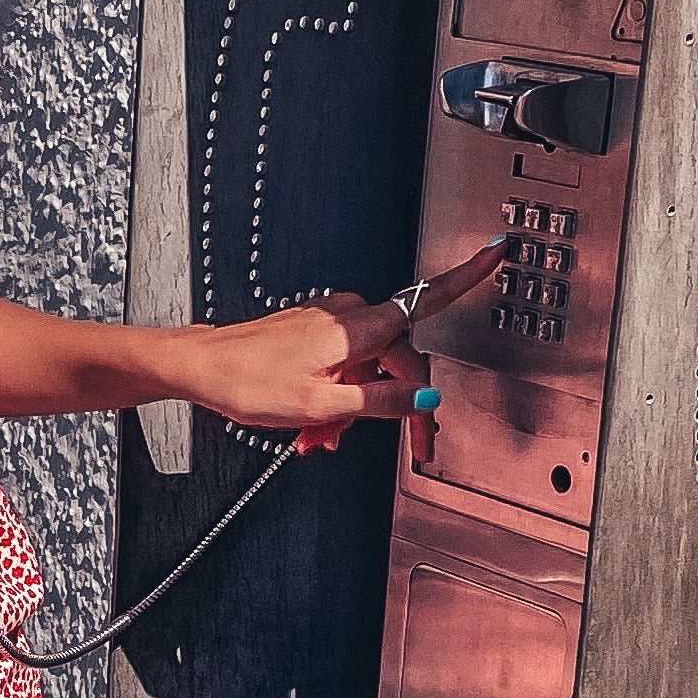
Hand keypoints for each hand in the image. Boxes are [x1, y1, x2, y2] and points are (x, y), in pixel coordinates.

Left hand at [190, 238, 506, 450]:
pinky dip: (335, 397)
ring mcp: (329, 323)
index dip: (467, 276)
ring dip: (355, 407)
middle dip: (394, 401)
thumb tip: (425, 397)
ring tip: (320, 439)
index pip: (427, 299)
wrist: (201, 368)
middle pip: (400, 357)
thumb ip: (380, 400)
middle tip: (407, 445)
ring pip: (368, 368)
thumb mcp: (322, 405)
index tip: (496, 253)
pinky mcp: (313, 333)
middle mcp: (347, 316)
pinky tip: (311, 426)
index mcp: (356, 328)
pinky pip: (343, 367)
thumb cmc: (248, 382)